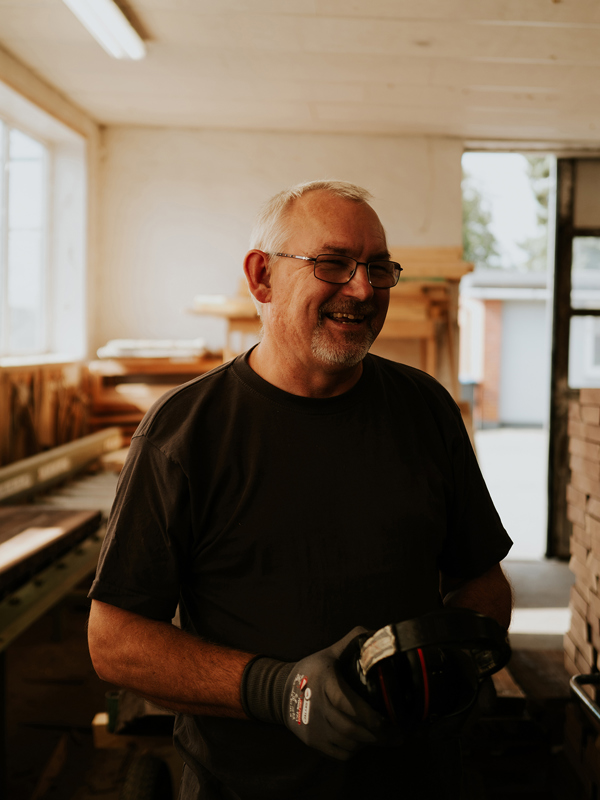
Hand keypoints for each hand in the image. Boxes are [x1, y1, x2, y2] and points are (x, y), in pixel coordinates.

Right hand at [241, 627, 385, 759]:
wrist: (281, 691)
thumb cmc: (313, 670)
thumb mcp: (330, 652)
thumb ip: (354, 641)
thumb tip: (378, 634)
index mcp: (324, 681)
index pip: (345, 702)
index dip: (368, 715)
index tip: (389, 721)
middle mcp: (316, 706)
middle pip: (350, 728)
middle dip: (377, 734)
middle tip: (397, 734)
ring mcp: (313, 726)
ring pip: (348, 743)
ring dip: (368, 743)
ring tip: (384, 737)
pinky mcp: (312, 741)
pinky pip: (341, 753)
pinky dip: (356, 750)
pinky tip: (364, 741)